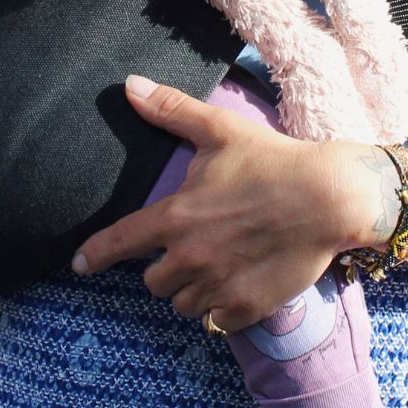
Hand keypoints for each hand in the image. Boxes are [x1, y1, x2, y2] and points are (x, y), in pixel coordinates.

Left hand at [73, 76, 363, 329]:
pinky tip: (238, 284)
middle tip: (193, 246)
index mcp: (176, 216)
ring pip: (184, 304)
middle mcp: (190, 257)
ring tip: (218, 265)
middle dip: (167, 267)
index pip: (120, 242)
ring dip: (193, 289)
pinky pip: (217, 321)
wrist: (328, 196)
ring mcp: (218, 285)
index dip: (95, 255)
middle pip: (153, 282)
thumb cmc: (272, 159)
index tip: (79, 266)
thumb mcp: (220, 129)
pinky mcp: (246, 307)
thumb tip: (130, 85)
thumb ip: (172, 111)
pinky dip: (222, 308)